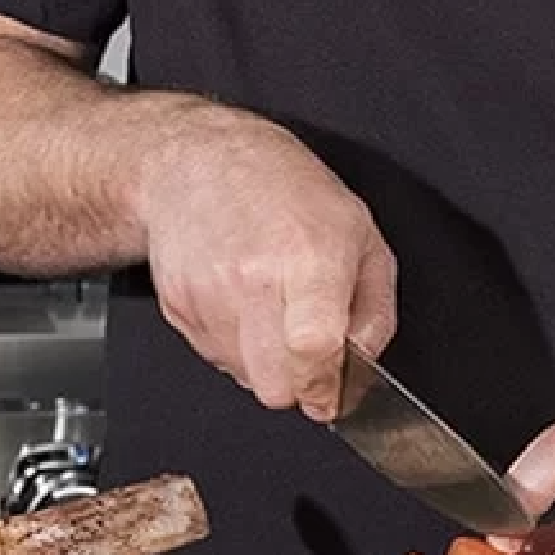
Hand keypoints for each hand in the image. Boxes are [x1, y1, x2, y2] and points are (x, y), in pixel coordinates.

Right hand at [131, 112, 397, 420]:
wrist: (198, 160)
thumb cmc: (283, 189)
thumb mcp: (361, 233)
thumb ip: (375, 309)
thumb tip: (363, 363)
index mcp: (308, 258)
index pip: (312, 350)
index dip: (323, 387)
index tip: (329, 395)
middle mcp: (254, 278)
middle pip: (274, 386)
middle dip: (295, 383)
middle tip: (305, 353)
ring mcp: (209, 294)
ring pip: (244, 377)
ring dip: (263, 361)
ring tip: (270, 309)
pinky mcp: (178, 306)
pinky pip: (214, 357)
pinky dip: (233, 343)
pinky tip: (240, 300)